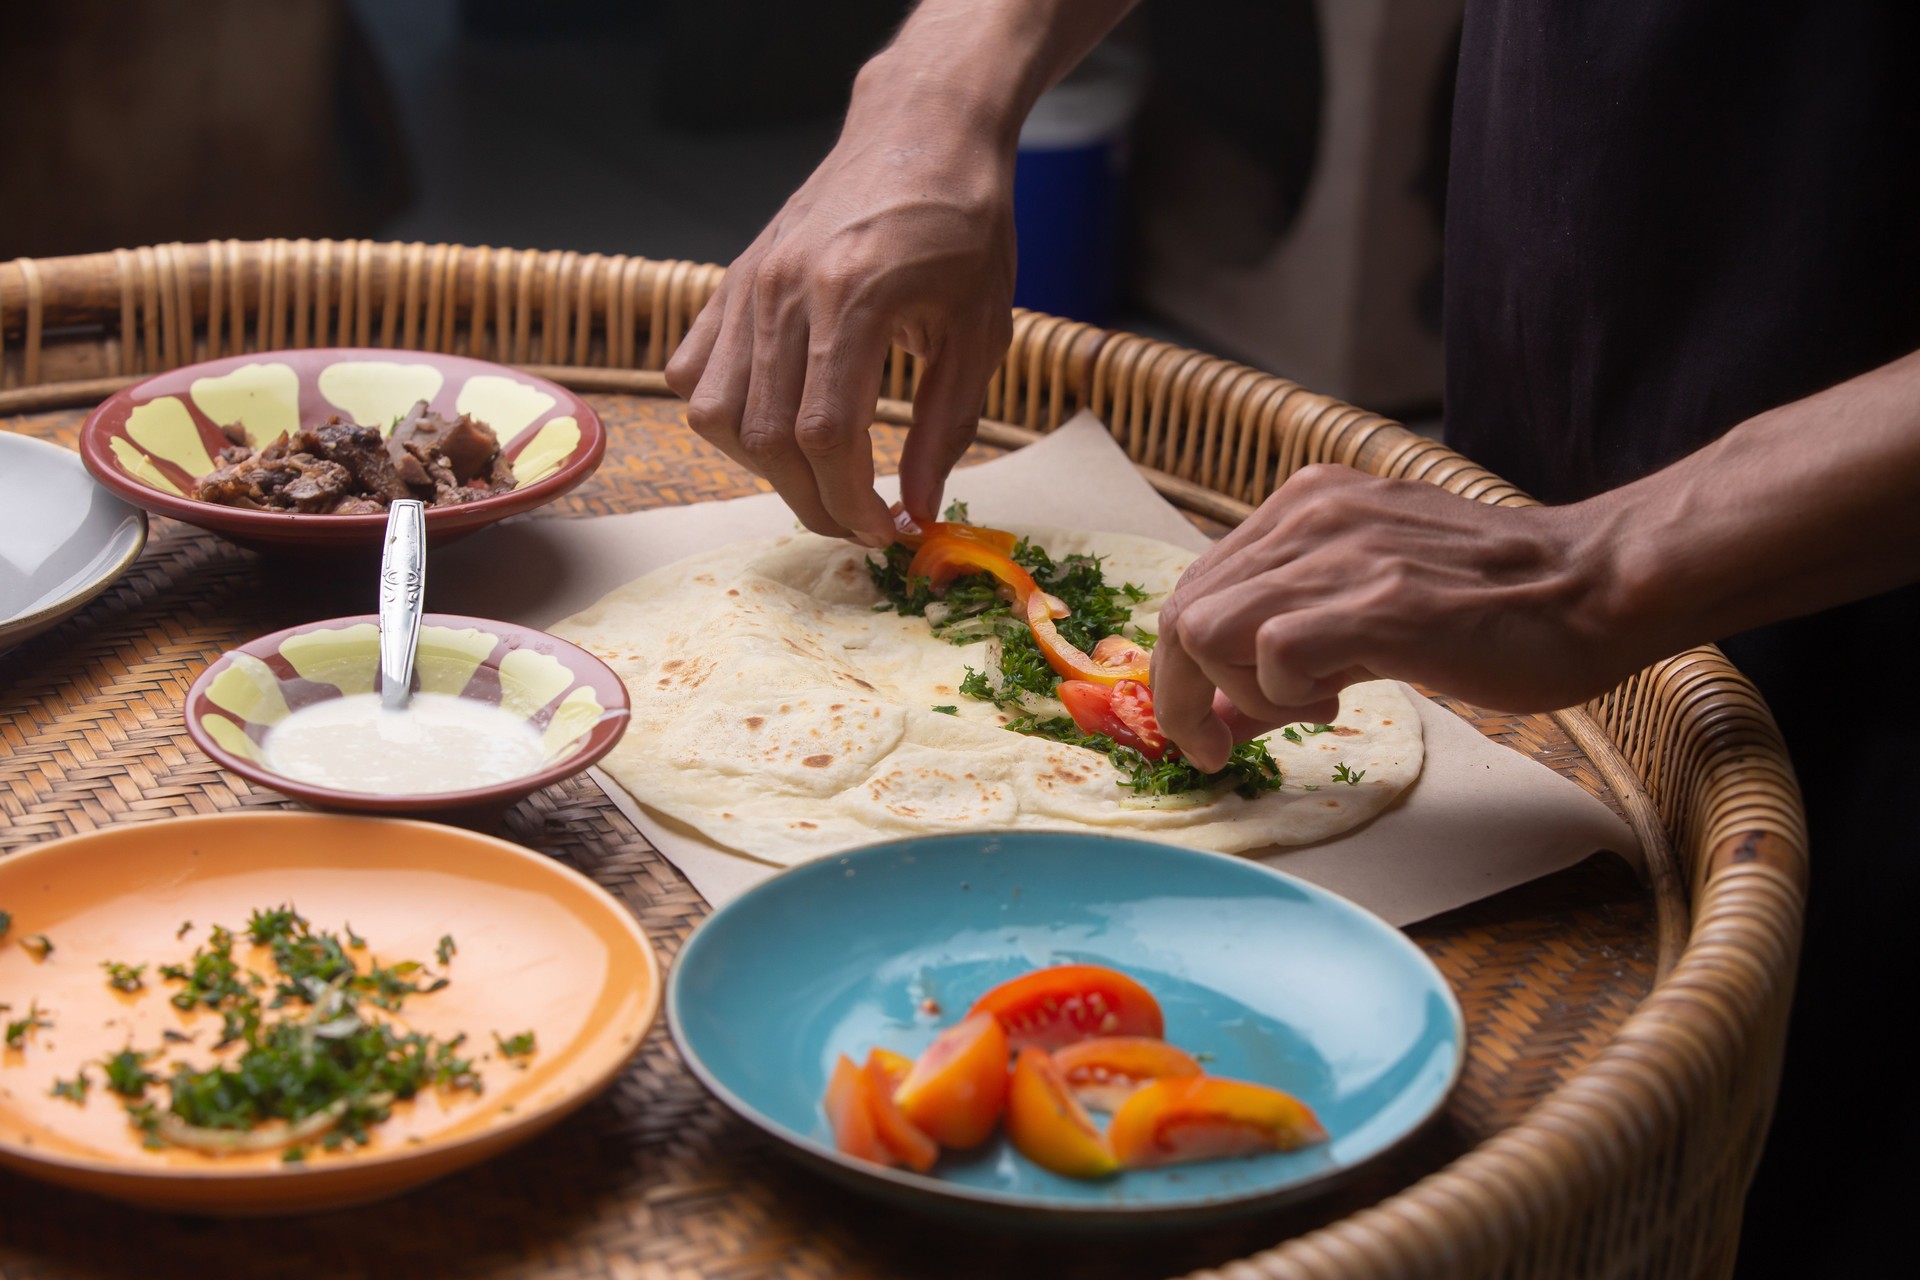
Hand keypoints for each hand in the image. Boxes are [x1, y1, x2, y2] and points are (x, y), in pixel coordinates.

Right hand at [665, 79, 1016, 545]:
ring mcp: (746, 284)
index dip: (850, 501)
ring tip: (818, 477)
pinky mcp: (730, 280)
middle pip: (766, 438)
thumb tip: (918, 510)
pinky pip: (692, 371)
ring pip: (714, 413)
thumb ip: (946, 427)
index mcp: (851, 298)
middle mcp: (782, 291)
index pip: (824, 436)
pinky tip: (775, 423)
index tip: (885, 530)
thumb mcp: (980, 330)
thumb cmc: (963, 224)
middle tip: (858, 523)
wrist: (922, 130)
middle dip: (813, 501)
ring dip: (763, 468)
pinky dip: (724, 416)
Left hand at [1152, 464, 1624, 769]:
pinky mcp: (1377, 601)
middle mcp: (1309, 516)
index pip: (1195, 586)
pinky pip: (1272, 655)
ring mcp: (1340, 553)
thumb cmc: (1496, 607)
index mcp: (1305, 506)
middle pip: (1181, 611)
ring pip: (1205, 629)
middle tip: (1215, 747)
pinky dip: (1285, 697)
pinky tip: (1340, 701)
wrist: (1596, 585)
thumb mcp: (1367, 613)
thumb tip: (1216, 716)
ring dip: (1238, 694)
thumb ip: (1286, 652)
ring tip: (1306, 708)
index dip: (1179, 665)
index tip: (1202, 723)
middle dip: (1180, 696)